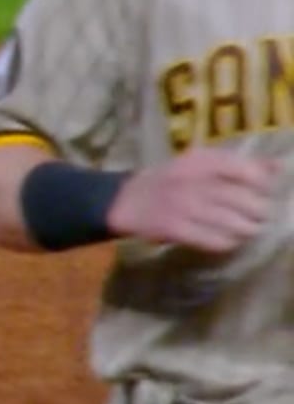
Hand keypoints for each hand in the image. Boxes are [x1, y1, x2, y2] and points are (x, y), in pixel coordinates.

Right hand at [110, 146, 280, 254]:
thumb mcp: (200, 163)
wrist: (127, 201)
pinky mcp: (175, 229)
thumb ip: (238, 164)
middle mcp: (194, 181)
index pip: (249, 173)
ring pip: (235, 224)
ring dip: (246, 230)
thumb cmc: (172, 180)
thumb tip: (277, 168)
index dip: (262, 187)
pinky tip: (227, 240)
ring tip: (246, 230)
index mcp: (202, 161)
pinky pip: (216, 241)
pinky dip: (227, 243)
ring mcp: (183, 206)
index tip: (260, 193)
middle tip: (257, 217)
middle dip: (258, 213)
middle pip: (247, 203)